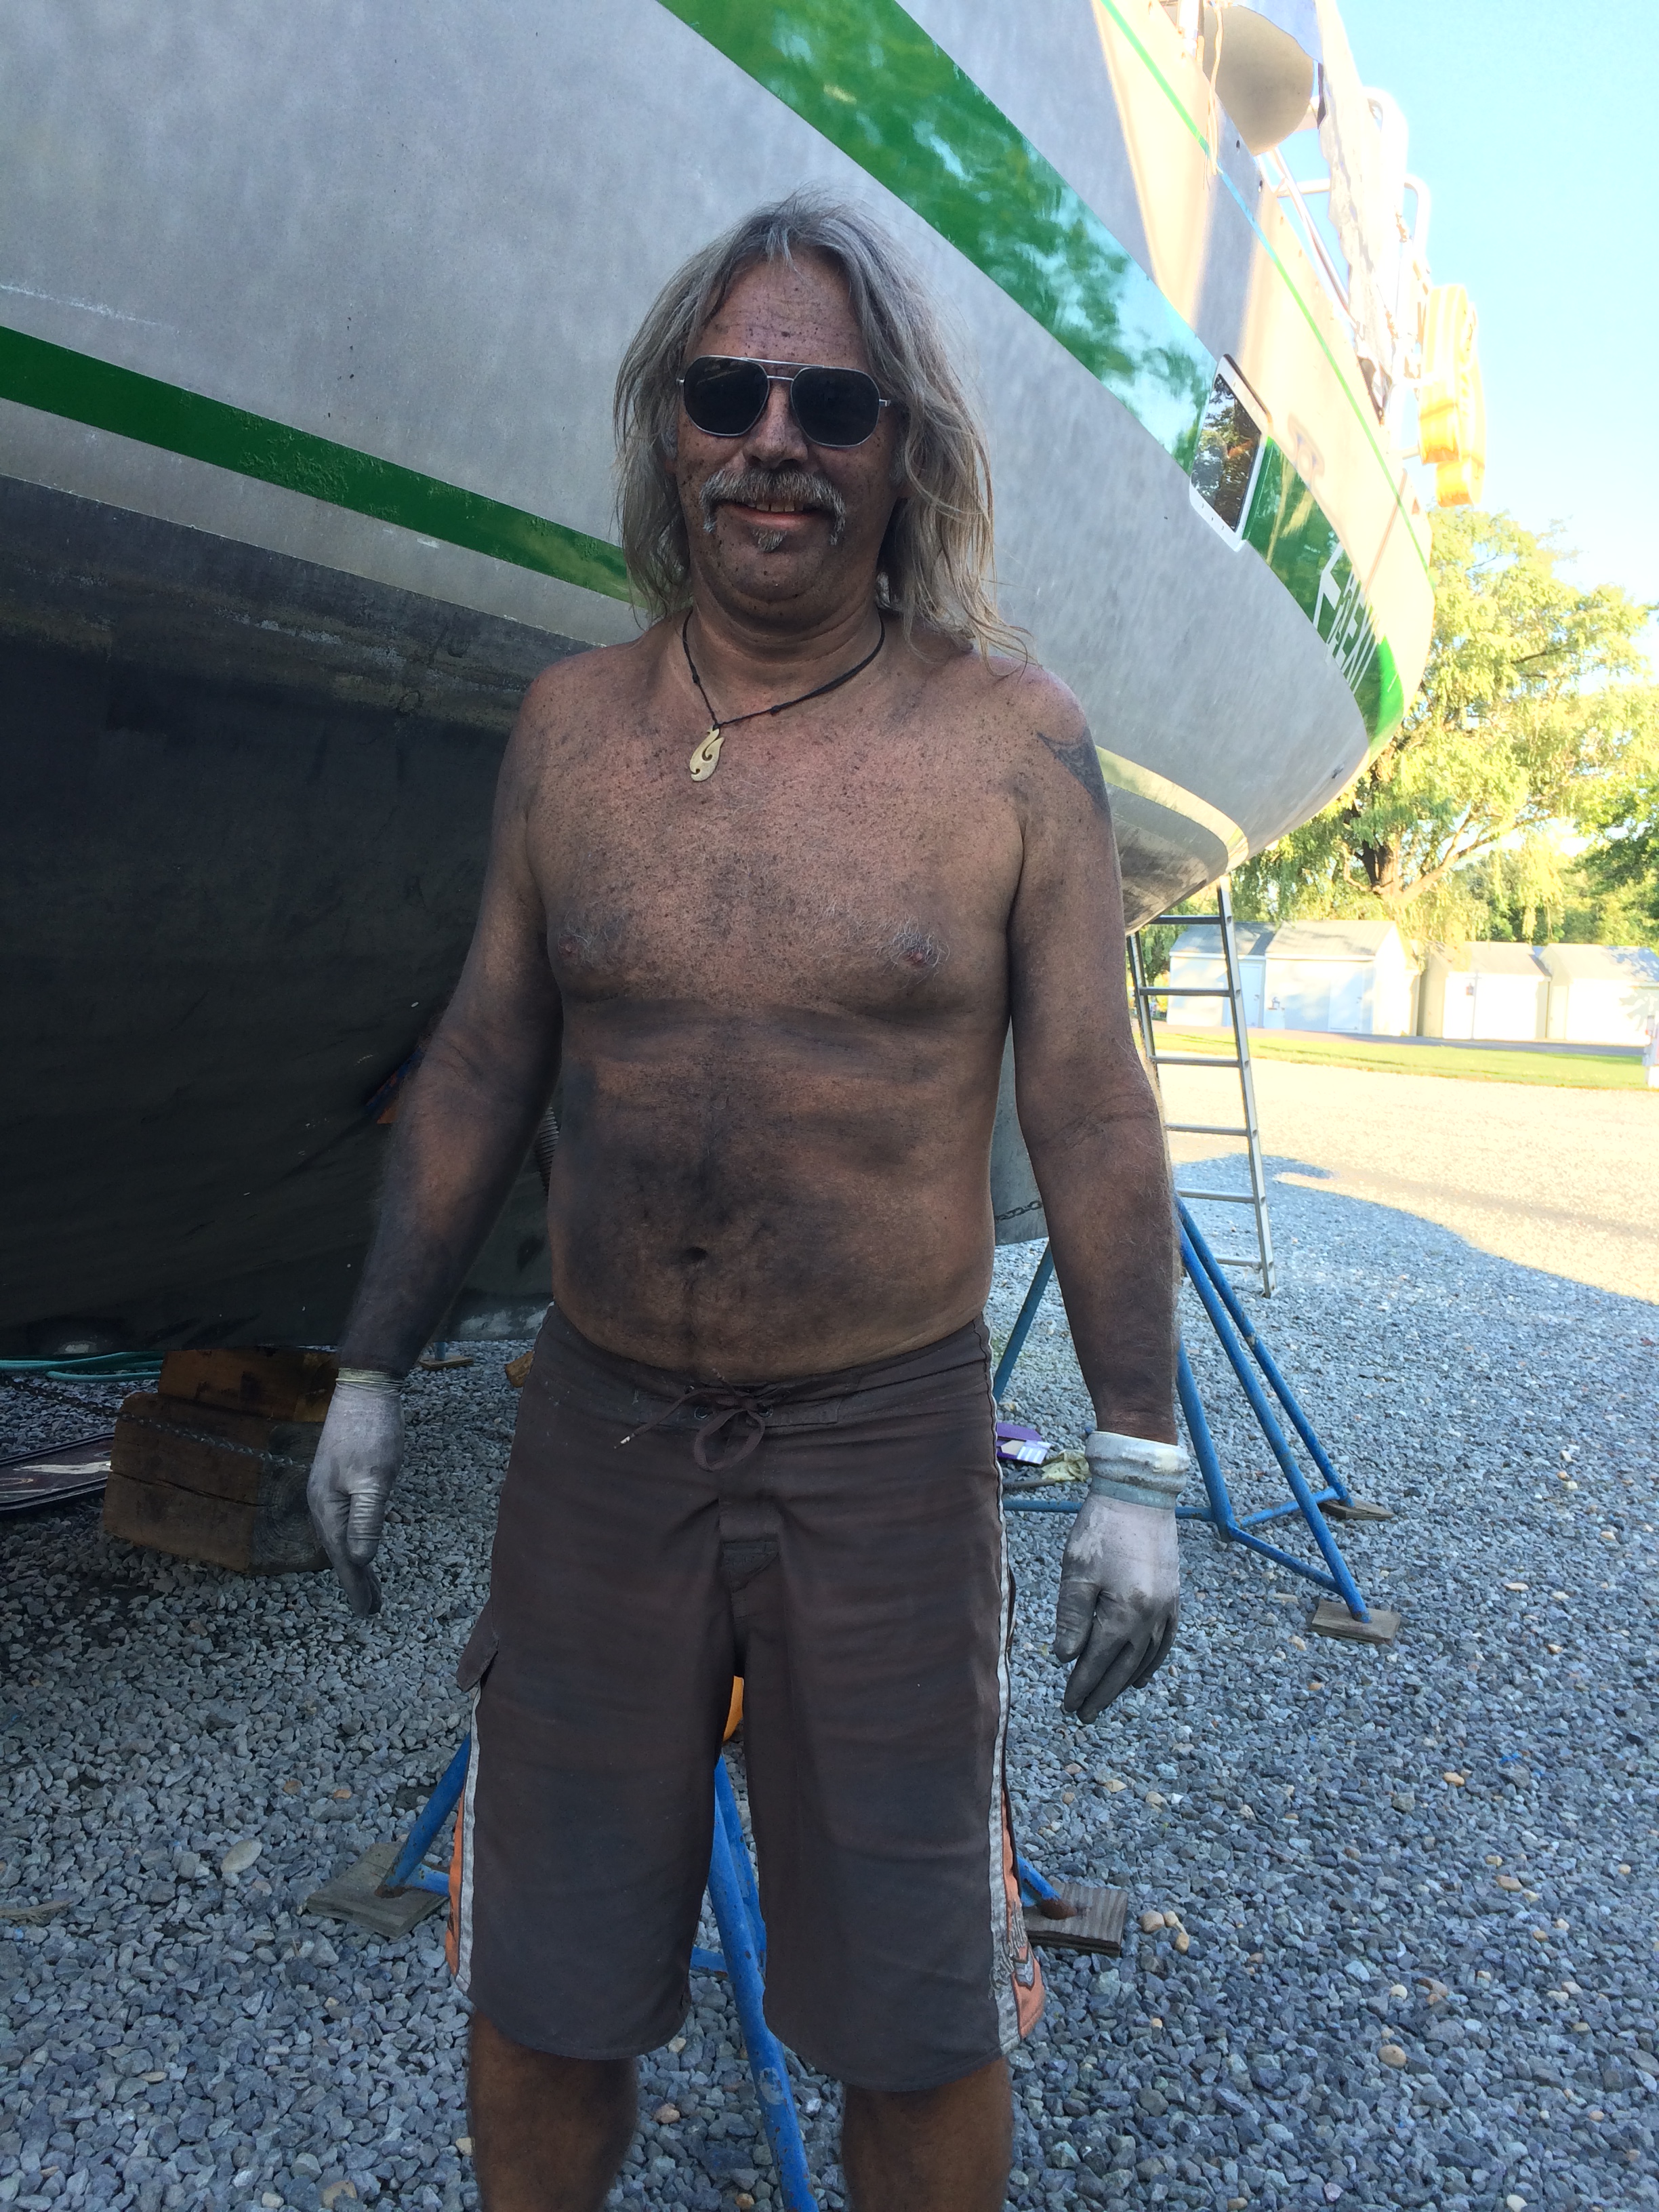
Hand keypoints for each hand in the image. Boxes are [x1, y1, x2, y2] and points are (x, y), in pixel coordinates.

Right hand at [307, 1378, 403, 1616]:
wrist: (365, 1388)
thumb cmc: (371, 1433)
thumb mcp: (375, 1480)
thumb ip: (367, 1520)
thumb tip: (361, 1560)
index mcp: (327, 1506)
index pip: (342, 1556)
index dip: (356, 1585)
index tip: (367, 1612)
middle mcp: (321, 1501)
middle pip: (339, 1550)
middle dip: (355, 1579)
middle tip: (371, 1608)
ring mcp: (328, 1488)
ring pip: (341, 1535)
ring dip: (355, 1561)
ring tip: (369, 1585)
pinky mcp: (339, 1477)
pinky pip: (344, 1519)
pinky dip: (354, 1538)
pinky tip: (362, 1543)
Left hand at [1052, 1492, 1178, 1720]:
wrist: (1139, 1493)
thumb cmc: (1102, 1528)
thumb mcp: (1077, 1570)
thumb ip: (1072, 1617)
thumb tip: (1065, 1659)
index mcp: (1125, 1613)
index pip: (1100, 1661)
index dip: (1082, 1685)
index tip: (1068, 1706)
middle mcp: (1151, 1617)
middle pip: (1124, 1667)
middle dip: (1102, 1693)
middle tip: (1083, 1715)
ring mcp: (1167, 1608)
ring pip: (1145, 1658)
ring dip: (1125, 1683)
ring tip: (1106, 1700)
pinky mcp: (1173, 1596)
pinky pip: (1165, 1641)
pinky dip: (1153, 1662)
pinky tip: (1142, 1676)